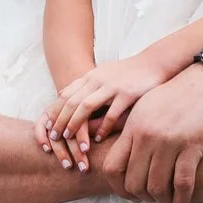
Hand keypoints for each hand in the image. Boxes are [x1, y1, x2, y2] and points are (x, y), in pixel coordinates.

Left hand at [37, 52, 172, 167]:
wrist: (154, 63)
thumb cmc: (127, 72)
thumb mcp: (102, 74)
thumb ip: (84, 85)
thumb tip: (62, 95)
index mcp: (90, 76)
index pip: (65, 95)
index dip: (55, 111)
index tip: (48, 127)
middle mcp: (97, 80)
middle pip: (71, 102)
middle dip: (61, 121)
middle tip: (54, 138)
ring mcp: (112, 87)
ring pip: (86, 107)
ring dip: (76, 125)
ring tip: (71, 140)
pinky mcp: (127, 94)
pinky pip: (111, 113)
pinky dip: (103, 127)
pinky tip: (98, 139)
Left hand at [91, 70, 202, 202]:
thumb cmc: (174, 97)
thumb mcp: (144, 108)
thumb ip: (126, 129)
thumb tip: (102, 140)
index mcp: (133, 128)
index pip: (112, 167)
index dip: (118, 188)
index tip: (129, 194)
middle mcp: (147, 136)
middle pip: (134, 182)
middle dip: (141, 197)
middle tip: (151, 199)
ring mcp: (169, 141)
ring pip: (157, 186)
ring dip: (161, 200)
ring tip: (167, 200)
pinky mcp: (192, 145)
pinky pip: (182, 182)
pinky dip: (180, 197)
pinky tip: (181, 200)